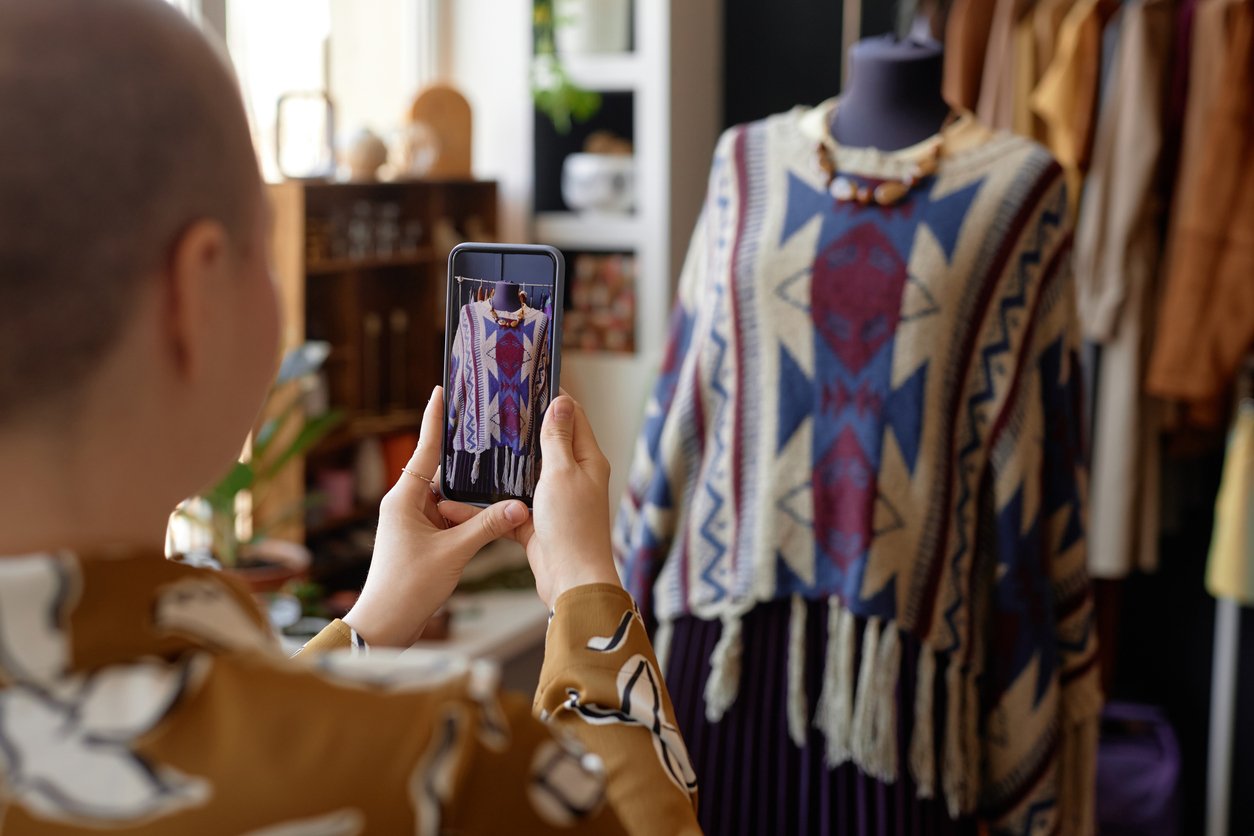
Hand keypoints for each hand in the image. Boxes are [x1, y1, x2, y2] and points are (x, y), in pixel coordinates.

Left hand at [344, 386, 528, 646]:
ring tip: (503, 469)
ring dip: (473, 491)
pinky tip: (493, 510)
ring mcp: (414, 523)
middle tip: (492, 430)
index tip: (442, 391)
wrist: (385, 625)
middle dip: (467, 456)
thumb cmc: (407, 588)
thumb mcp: (454, 553)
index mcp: (404, 498)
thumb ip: (487, 526)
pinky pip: (450, 517)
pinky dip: (470, 513)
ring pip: (450, 496)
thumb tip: (520, 505)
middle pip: (442, 471)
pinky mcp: (423, 540)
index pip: (425, 449)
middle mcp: (407, 504)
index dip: (436, 420)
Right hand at [443, 393, 620, 607]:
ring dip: (501, 465)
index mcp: (586, 459)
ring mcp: (554, 501)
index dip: (553, 397)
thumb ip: (557, 438)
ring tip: (472, 446)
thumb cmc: (572, 526)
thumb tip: (561, 401)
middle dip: (521, 428)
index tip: (526, 381)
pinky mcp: (536, 523)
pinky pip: (509, 506)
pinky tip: (460, 498)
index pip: (572, 416)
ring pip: (523, 475)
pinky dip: (488, 503)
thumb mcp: (562, 473)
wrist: (571, 582)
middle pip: (546, 443)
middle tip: (492, 410)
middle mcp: (573, 477)